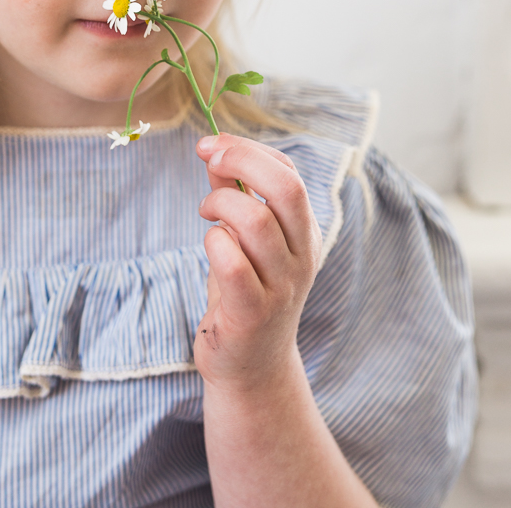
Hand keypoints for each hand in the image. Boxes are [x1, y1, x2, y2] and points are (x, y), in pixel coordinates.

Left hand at [195, 133, 322, 389]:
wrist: (252, 368)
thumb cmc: (244, 293)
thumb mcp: (244, 240)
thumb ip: (233, 194)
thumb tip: (214, 150)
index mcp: (305, 233)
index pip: (289, 174)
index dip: (250, 150)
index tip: (214, 143)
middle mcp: (302, 257)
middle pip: (286, 189)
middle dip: (243, 160)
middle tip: (209, 157)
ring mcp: (282, 287)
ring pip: (257, 222)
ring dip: (221, 202)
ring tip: (206, 211)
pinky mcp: (254, 314)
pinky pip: (234, 265)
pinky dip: (215, 242)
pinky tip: (210, 244)